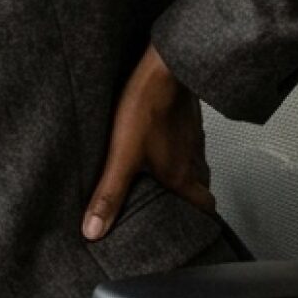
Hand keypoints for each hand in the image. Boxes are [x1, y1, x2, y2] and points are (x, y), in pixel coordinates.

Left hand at [83, 44, 215, 240]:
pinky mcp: (187, 116)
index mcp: (181, 175)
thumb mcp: (121, 156)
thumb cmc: (146, 109)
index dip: (200, 219)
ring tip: (163, 178)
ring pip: (195, 162)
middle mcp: (192, 158)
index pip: (204, 206)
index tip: (192, 228)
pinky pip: (188, 139)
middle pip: (201, 186)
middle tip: (173, 205)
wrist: (165, 66)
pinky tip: (161, 142)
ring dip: (184, 172)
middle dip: (190, 198)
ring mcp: (193, 135)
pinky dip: (179, 148)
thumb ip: (109, 194)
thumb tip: (93, 231)